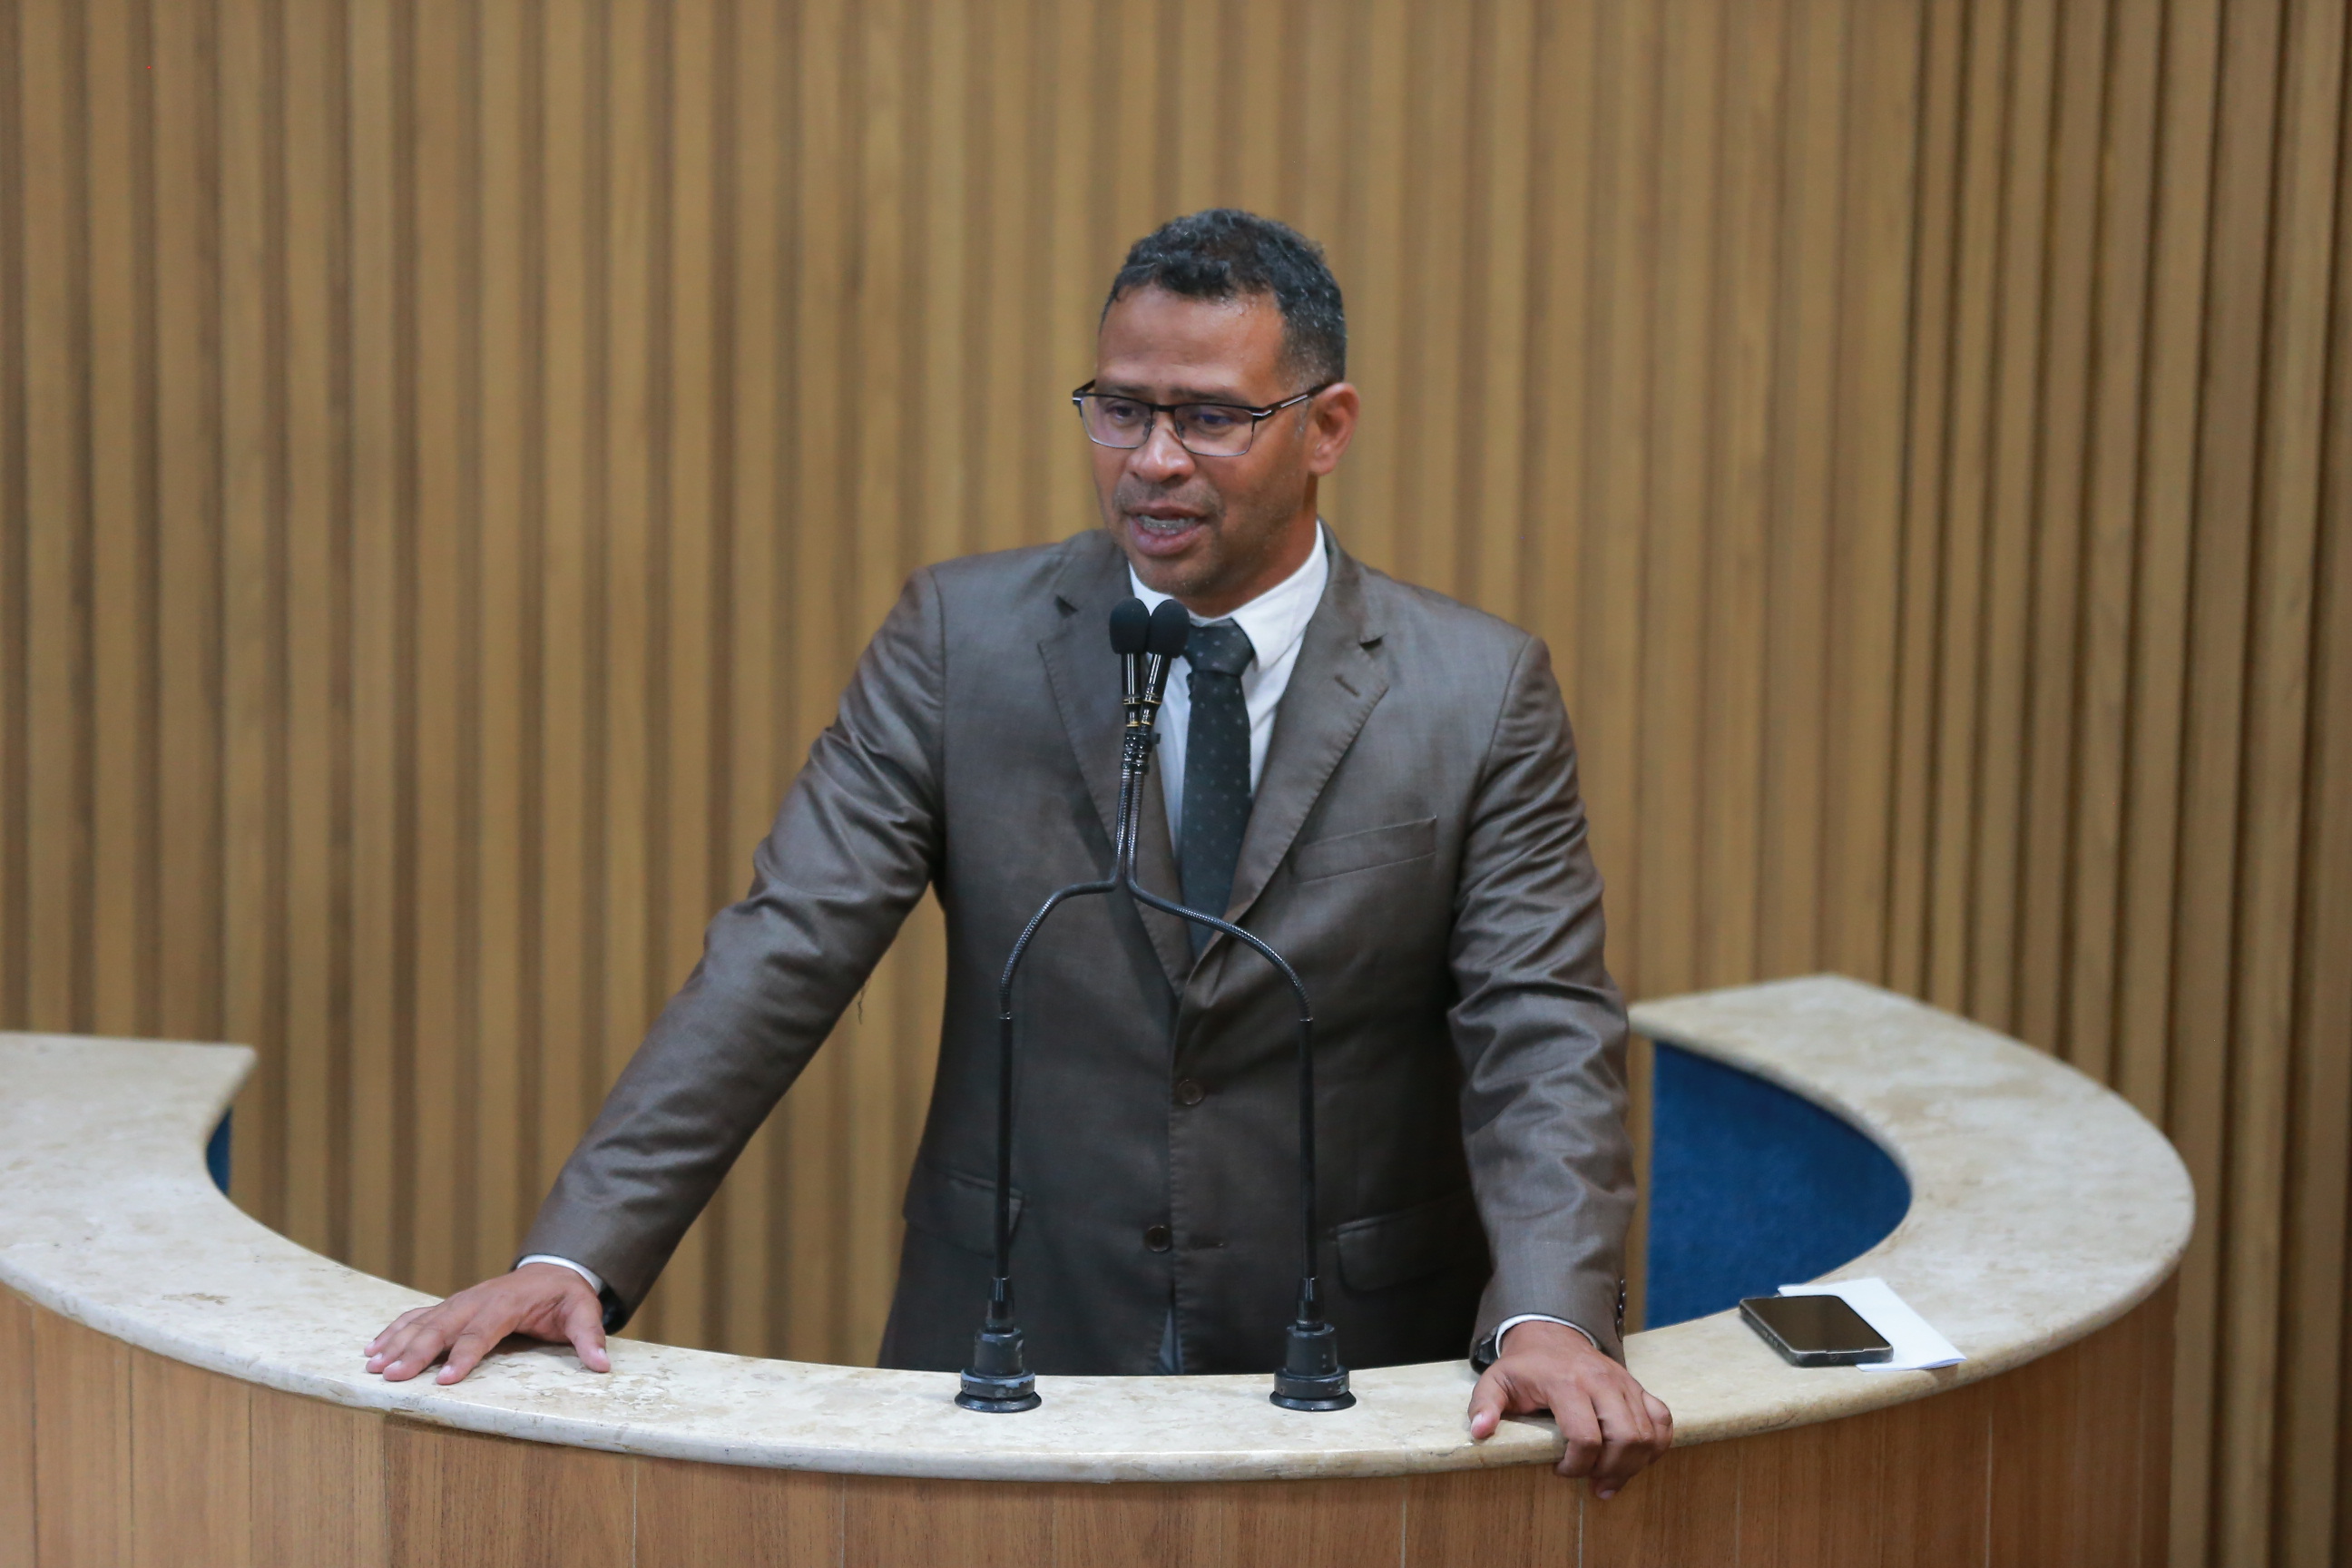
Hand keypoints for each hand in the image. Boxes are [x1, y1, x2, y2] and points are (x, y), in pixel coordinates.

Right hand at [363, 1262, 610, 1385]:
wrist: (552, 1271)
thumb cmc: (566, 1297)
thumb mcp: (584, 1311)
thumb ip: (590, 1337)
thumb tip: (602, 1365)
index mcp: (508, 1302)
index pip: (483, 1330)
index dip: (465, 1355)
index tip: (447, 1380)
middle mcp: (477, 1299)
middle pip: (443, 1326)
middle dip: (416, 1352)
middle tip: (392, 1376)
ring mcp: (460, 1301)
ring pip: (423, 1322)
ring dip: (397, 1343)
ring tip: (373, 1366)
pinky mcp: (451, 1306)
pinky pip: (417, 1317)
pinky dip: (394, 1330)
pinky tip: (372, 1348)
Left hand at [1467, 1320, 1672, 1498]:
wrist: (1551, 1333)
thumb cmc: (1524, 1366)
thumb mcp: (1495, 1380)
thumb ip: (1484, 1404)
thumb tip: (1480, 1432)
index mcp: (1566, 1383)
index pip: (1585, 1437)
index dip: (1575, 1466)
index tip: (1559, 1471)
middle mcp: (1602, 1382)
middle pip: (1626, 1438)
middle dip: (1610, 1470)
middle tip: (1591, 1481)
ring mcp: (1625, 1383)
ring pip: (1647, 1434)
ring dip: (1632, 1466)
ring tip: (1609, 1479)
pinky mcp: (1638, 1387)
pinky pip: (1663, 1420)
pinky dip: (1656, 1446)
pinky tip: (1635, 1461)